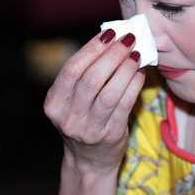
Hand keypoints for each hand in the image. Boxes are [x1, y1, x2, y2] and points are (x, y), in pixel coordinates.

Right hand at [44, 29, 144, 174]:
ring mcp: (89, 128)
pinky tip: (140, 72)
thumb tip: (111, 39)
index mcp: (54, 103)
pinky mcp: (111, 135)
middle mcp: (68, 117)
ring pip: (110, 91)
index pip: (72, 69)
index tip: (109, 33)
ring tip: (137, 53)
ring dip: (126, 68)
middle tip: (128, 39)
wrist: (90, 161)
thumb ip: (86, 73)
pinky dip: (135, 84)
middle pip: (92, 78)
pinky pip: (126, 104)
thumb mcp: (73, 99)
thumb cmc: (84, 119)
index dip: (92, 48)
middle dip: (113, 54)